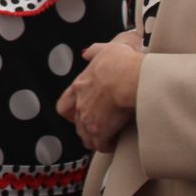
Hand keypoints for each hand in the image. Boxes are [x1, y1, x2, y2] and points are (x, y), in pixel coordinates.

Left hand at [56, 37, 144, 152]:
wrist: (130, 78)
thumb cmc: (121, 63)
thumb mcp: (106, 50)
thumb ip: (95, 52)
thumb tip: (87, 53)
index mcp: (80, 85)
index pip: (64, 104)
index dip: (70, 110)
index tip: (79, 112)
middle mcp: (80, 104)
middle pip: (75, 122)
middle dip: (84, 126)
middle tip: (96, 127)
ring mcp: (89, 119)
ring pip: (85, 136)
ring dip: (94, 138)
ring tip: (105, 138)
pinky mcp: (101, 131)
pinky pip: (100, 145)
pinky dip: (106, 146)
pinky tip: (114, 143)